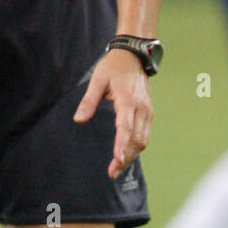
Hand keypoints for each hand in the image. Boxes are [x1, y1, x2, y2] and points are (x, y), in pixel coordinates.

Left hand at [74, 48, 152, 178]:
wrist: (134, 56)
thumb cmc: (113, 66)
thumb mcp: (97, 80)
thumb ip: (88, 101)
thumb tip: (79, 119)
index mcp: (127, 100)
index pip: (125, 128)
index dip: (121, 145)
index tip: (116, 160)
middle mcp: (141, 108)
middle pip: (136, 140)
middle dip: (124, 158)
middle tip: (111, 172)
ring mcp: (147, 111)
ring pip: (142, 140)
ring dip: (131, 155)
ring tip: (117, 167)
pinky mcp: (148, 113)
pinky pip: (144, 135)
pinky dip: (136, 147)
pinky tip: (125, 154)